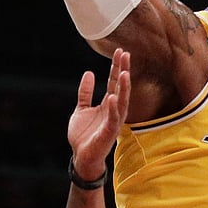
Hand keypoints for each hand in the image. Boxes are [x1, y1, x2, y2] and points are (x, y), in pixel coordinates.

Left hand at [67, 48, 130, 179]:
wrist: (81, 156)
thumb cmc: (84, 135)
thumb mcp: (81, 108)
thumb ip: (85, 92)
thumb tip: (89, 73)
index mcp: (108, 104)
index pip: (114, 82)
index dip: (117, 67)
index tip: (120, 51)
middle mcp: (114, 110)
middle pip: (121, 88)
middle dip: (124, 71)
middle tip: (126, 54)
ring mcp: (113, 121)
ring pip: (122, 102)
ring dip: (124, 88)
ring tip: (124, 72)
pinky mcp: (109, 133)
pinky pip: (113, 119)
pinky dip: (114, 108)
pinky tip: (113, 97)